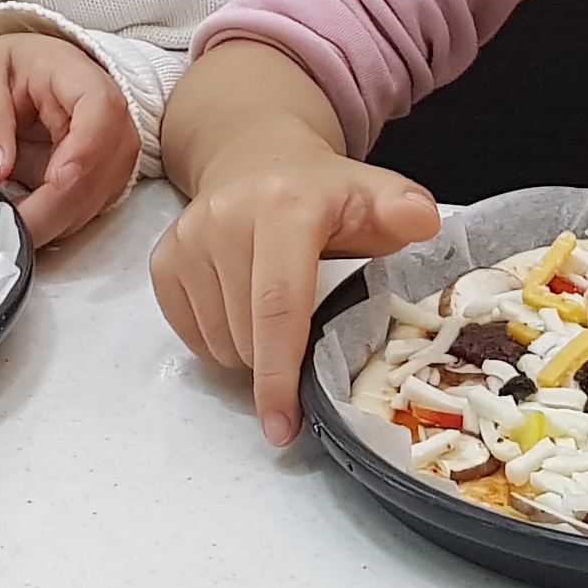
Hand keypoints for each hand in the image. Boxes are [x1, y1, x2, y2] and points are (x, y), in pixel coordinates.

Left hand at [0, 29, 137, 242]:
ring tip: (8, 226)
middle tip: (9, 226)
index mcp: (77, 76)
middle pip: (103, 165)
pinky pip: (88, 210)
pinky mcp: (101, 178)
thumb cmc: (4, 69)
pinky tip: (26, 222)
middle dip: (56, 205)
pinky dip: (57, 224)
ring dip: (55, 220)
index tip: (57, 179)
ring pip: (99, 196)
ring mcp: (110, 149)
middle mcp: (108, 115)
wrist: (19, 74)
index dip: (86, 148)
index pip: (101, 109)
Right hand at [151, 132, 439, 444]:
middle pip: (247, 336)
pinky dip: (220, 342)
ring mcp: (188, 240)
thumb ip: (403, 209)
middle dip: (276, 366)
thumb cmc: (324, 194)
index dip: (280, 375)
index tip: (284, 428)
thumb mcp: (372, 195)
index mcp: (285, 207)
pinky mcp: (165, 259)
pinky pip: (191, 335)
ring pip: (217, 343)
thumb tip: (422, 220)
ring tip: (277, 319)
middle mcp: (226, 219)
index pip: (278, 306)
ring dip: (248, 355)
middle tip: (307, 346)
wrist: (257, 159)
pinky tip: (244, 310)